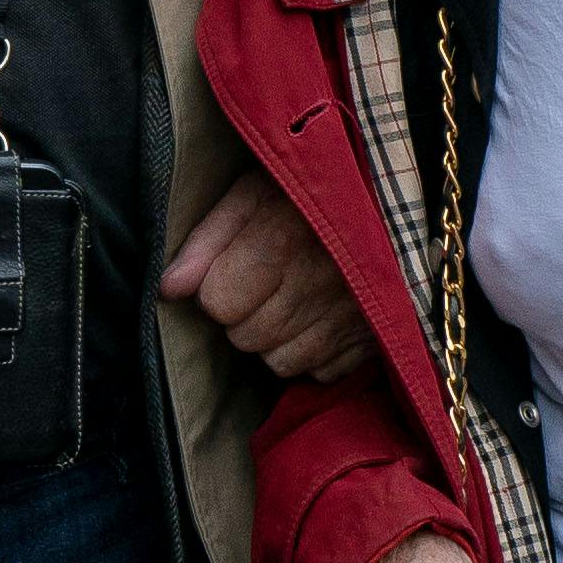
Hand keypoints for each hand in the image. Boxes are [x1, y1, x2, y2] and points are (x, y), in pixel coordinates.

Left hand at [160, 172, 371, 381]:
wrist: (391, 195)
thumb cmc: (312, 191)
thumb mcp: (255, 192)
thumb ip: (207, 239)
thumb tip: (170, 289)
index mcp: (284, 238)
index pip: (218, 301)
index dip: (218, 286)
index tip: (236, 267)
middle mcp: (319, 283)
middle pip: (245, 336)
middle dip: (244, 314)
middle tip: (265, 282)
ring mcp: (351, 317)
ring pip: (278, 362)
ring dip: (275, 338)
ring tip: (291, 299)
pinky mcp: (373, 339)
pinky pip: (319, 371)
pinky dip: (313, 350)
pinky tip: (320, 316)